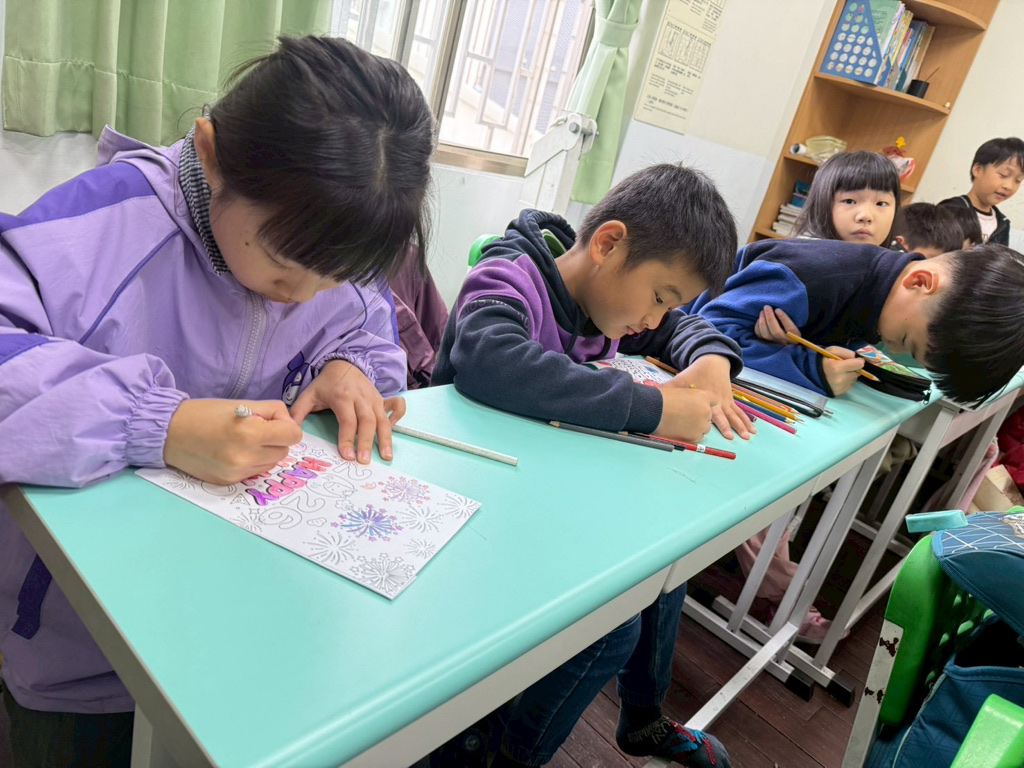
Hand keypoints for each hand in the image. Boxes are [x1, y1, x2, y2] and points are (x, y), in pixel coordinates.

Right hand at [164, 399, 302, 484]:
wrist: (169, 433)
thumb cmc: (206, 413)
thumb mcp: (243, 403)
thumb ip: (273, 412)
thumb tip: (291, 425)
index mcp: (250, 433)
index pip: (293, 435)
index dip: (286, 426)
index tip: (273, 422)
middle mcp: (246, 457)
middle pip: (284, 451)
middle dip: (276, 440)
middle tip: (256, 430)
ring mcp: (237, 473)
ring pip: (271, 464)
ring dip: (265, 453)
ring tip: (243, 441)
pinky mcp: (228, 482)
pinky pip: (254, 472)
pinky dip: (251, 462)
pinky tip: (233, 453)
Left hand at [290, 359, 405, 463]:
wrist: (343, 363)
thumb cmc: (326, 383)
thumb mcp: (309, 394)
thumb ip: (298, 411)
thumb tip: (290, 430)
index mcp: (342, 397)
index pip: (348, 420)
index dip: (348, 438)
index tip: (347, 456)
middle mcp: (361, 398)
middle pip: (367, 421)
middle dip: (367, 442)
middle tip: (364, 461)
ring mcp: (374, 398)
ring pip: (383, 418)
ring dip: (386, 438)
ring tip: (386, 456)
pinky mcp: (382, 398)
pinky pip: (396, 406)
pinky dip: (398, 417)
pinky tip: (392, 431)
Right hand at [655, 387, 717, 441]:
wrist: (652, 409)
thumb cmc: (661, 398)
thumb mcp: (679, 391)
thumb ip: (689, 398)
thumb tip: (690, 404)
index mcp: (702, 396)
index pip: (714, 400)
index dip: (706, 404)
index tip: (700, 407)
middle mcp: (706, 411)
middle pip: (709, 417)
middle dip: (700, 417)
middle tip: (685, 417)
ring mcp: (701, 425)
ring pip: (704, 428)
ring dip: (696, 427)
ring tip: (680, 424)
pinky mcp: (694, 437)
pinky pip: (697, 438)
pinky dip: (689, 436)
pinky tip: (678, 430)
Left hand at [663, 355, 754, 439]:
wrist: (712, 362)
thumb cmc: (693, 374)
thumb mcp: (680, 381)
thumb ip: (669, 390)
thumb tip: (653, 395)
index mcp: (707, 397)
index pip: (712, 413)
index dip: (718, 423)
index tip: (722, 433)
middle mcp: (719, 400)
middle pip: (726, 416)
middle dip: (731, 427)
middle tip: (736, 437)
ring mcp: (726, 400)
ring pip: (735, 415)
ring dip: (742, 425)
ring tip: (749, 435)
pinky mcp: (730, 400)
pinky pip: (739, 411)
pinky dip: (745, 419)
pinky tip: (752, 428)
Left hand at [755, 306, 799, 344]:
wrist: (785, 334)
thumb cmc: (792, 323)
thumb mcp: (796, 321)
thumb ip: (792, 315)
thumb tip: (783, 306)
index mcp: (796, 336)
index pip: (790, 329)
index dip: (784, 319)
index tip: (778, 309)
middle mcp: (785, 341)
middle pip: (776, 332)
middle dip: (770, 318)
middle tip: (767, 307)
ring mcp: (774, 342)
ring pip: (766, 335)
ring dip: (762, 322)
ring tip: (762, 311)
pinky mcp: (766, 342)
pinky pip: (760, 335)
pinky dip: (758, 326)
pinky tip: (759, 318)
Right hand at [822, 346, 864, 395]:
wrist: (810, 375)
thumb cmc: (821, 362)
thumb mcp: (831, 351)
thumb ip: (845, 352)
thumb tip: (855, 358)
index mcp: (837, 367)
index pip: (859, 365)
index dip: (858, 361)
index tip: (854, 360)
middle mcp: (840, 379)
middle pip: (857, 372)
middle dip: (853, 368)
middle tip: (843, 366)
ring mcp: (840, 387)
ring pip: (854, 379)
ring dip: (850, 375)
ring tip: (840, 373)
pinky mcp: (840, 393)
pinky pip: (849, 385)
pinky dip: (846, 382)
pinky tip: (838, 379)